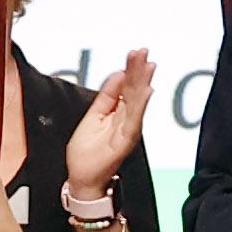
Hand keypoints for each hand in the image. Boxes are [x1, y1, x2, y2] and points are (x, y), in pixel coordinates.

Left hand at [63, 49, 157, 202]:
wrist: (83, 179)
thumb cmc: (88, 152)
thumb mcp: (94, 116)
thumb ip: (107, 96)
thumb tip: (118, 74)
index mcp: (118, 112)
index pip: (127, 86)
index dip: (131, 69)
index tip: (135, 52)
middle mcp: (126, 119)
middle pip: (135, 90)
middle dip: (139, 70)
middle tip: (144, 52)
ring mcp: (127, 129)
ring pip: (137, 101)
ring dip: (143, 82)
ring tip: (148, 66)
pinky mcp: (125, 140)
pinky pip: (135, 119)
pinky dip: (141, 105)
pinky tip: (146, 91)